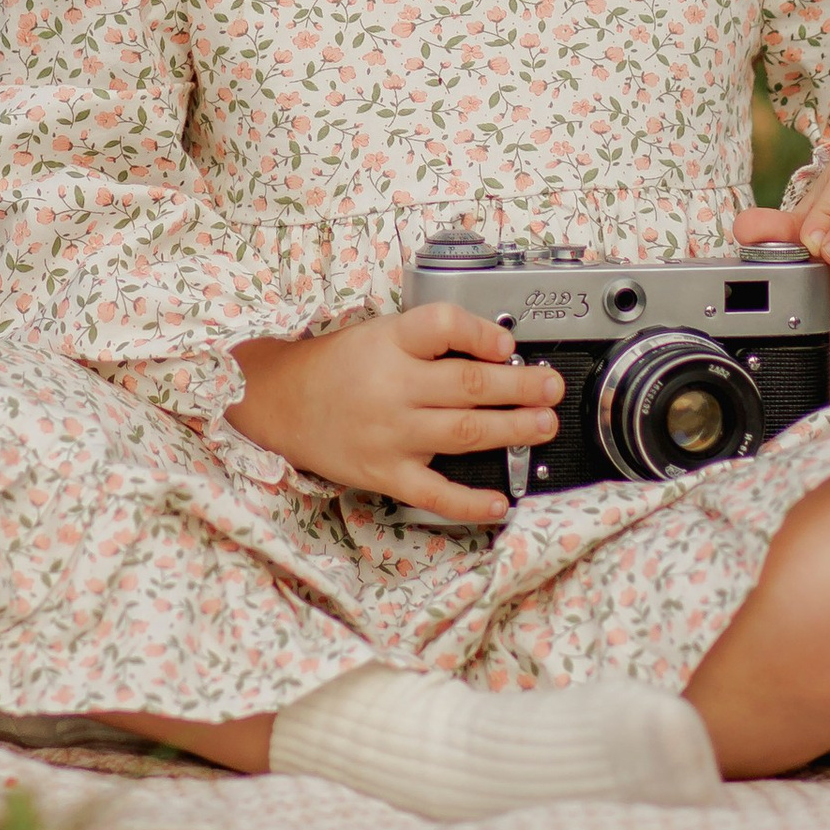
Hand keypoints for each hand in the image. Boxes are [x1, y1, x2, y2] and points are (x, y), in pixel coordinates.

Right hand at [226, 307, 563, 524]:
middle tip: (550, 386)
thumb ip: (429, 340)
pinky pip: (434, 493)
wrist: (279, 402)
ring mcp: (390, 434)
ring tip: (543, 424)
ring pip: (464, 432)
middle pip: (469, 384)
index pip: (442, 326)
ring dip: (512, 429)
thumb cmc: (335, 365)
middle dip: (520, 385)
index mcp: (390, 343)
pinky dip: (469, 502)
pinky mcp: (385, 473)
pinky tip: (500, 502)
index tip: (508, 341)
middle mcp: (392, 387)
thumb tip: (495, 349)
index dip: (481, 333)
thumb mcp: (378, 332)